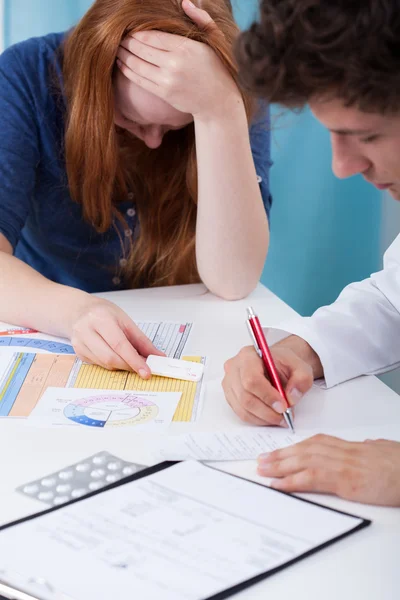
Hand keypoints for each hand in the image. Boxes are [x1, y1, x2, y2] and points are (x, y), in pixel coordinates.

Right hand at [67, 297, 163, 376]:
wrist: (79, 311)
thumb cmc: (104, 313)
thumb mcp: (125, 320)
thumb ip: (142, 341)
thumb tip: (157, 356)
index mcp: (101, 318)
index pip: (119, 344)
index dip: (134, 360)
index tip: (146, 371)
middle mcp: (86, 330)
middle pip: (110, 357)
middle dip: (129, 366)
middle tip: (142, 368)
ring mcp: (79, 343)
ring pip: (104, 364)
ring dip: (121, 366)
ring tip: (130, 360)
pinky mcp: (78, 352)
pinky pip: (99, 365)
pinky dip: (111, 364)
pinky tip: (115, 356)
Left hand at [116, 0, 240, 118]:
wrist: (218, 101)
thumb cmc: (216, 68)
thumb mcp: (214, 39)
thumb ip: (200, 18)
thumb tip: (184, 2)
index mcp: (185, 47)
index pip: (151, 35)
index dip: (136, 32)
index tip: (129, 28)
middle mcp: (174, 63)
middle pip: (141, 48)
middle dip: (127, 42)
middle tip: (119, 37)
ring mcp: (167, 80)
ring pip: (137, 64)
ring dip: (123, 55)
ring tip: (117, 49)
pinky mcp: (164, 93)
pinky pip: (139, 80)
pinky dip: (127, 71)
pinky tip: (121, 64)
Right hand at [222, 344, 313, 425]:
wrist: (277, 365)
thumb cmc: (285, 364)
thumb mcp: (301, 367)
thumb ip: (301, 380)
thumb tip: (291, 397)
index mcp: (248, 355)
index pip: (251, 378)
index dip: (267, 396)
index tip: (283, 406)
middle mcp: (234, 368)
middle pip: (245, 396)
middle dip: (267, 411)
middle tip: (284, 416)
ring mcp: (229, 383)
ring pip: (243, 408)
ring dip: (264, 418)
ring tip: (280, 418)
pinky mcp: (231, 396)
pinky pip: (242, 413)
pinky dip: (258, 419)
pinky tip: (270, 416)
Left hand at [258, 435, 399, 505]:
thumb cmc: (399, 463)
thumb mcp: (383, 450)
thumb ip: (370, 447)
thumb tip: (367, 444)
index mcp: (347, 445)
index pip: (312, 443)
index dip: (292, 448)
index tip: (278, 452)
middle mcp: (340, 451)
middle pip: (302, 450)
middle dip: (279, 456)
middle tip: (260, 461)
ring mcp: (341, 465)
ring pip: (302, 461)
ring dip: (279, 466)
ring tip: (262, 470)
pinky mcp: (344, 480)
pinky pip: (311, 479)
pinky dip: (291, 481)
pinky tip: (278, 485)